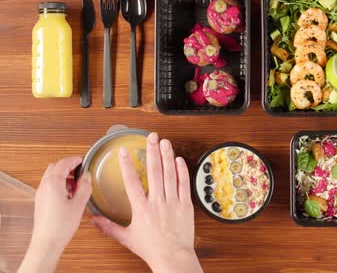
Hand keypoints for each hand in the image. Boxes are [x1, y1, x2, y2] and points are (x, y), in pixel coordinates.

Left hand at [18, 157, 91, 272]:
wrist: (47, 242)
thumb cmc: (61, 225)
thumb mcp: (79, 204)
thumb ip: (84, 187)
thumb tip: (87, 176)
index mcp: (53, 183)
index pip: (63, 163)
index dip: (75, 160)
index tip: (83, 160)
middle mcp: (44, 186)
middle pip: (55, 168)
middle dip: (68, 167)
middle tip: (81, 171)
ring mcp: (41, 194)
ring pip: (51, 176)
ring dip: (64, 176)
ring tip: (77, 185)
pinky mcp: (41, 201)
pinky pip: (49, 186)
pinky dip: (59, 184)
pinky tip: (70, 194)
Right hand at [91, 133, 201, 272]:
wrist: (172, 257)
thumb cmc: (151, 248)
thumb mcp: (127, 238)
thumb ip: (109, 227)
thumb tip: (93, 220)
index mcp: (141, 209)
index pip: (132, 182)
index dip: (127, 165)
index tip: (125, 151)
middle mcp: (157, 203)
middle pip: (154, 172)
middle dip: (152, 152)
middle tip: (151, 137)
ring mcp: (172, 202)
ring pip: (170, 175)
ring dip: (167, 157)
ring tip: (165, 142)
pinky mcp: (185, 205)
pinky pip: (184, 184)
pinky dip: (182, 171)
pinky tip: (178, 159)